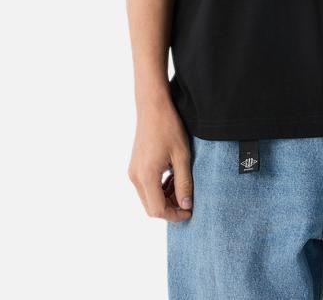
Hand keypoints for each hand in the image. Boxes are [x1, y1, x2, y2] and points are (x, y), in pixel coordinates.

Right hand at [128, 98, 193, 221]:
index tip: (190, 211)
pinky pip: (145, 187)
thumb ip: (184, 183)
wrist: (153, 107)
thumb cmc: (169, 128)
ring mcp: (133, 171)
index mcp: (146, 176)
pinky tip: (172, 177)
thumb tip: (186, 206)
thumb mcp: (182, 156)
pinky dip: (159, 188)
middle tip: (187, 200)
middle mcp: (135, 177)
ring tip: (181, 185)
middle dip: (170, 208)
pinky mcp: (134, 166)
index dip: (175, 215)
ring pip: (148, 198)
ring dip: (165, 198)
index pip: (158, 210)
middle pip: (151, 207)